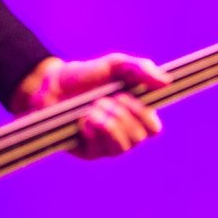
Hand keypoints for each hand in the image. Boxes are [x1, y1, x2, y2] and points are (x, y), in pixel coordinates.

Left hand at [11, 55, 171, 158]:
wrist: (51, 84)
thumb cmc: (85, 75)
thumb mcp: (114, 65)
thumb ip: (141, 69)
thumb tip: (167, 82)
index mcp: (135, 115)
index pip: (154, 129)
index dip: (145, 116)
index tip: (126, 97)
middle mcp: (124, 133)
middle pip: (139, 137)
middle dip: (122, 115)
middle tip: (103, 100)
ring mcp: (106, 145)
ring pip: (123, 146)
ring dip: (108, 123)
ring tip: (92, 108)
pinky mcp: (89, 152)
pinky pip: (101, 148)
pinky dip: (93, 129)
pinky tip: (83, 119)